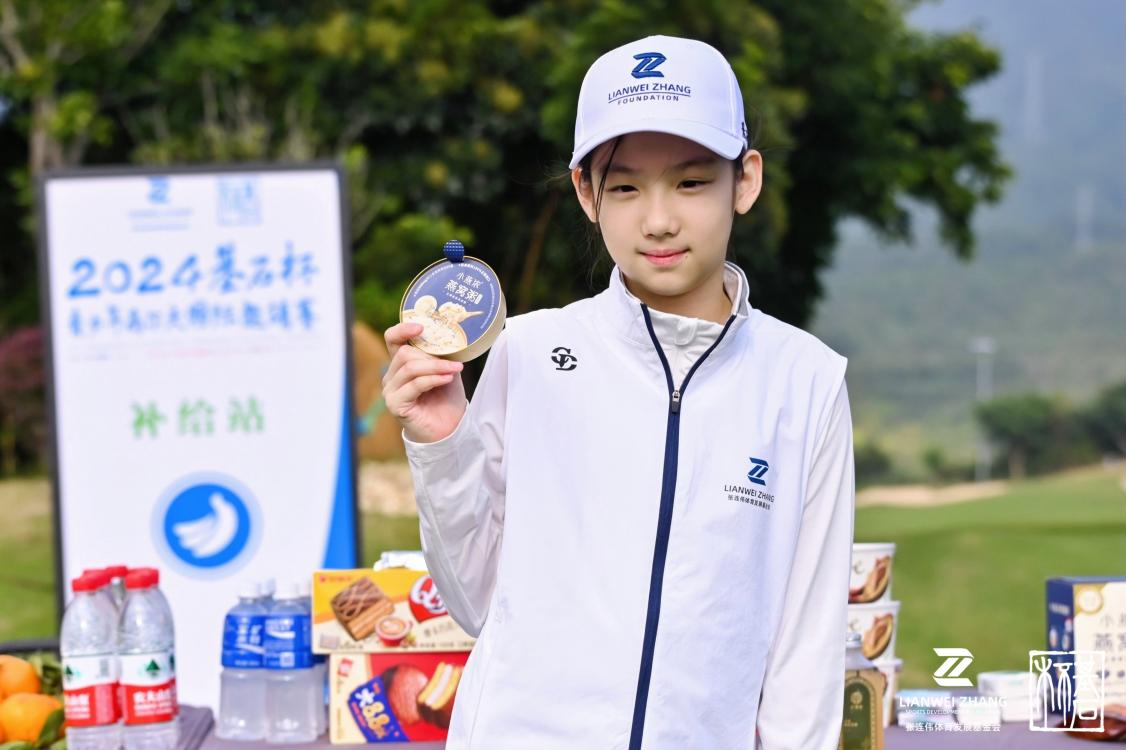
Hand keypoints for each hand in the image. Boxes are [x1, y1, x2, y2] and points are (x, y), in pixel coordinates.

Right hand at [383, 323, 466, 442]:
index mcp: (401, 363)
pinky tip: (447, 379)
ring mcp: (391, 391)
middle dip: (432, 356)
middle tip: (454, 362)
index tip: (421, 327)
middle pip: (405, 353)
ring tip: (454, 369)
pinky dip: (433, 379)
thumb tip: (447, 338)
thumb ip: (440, 355)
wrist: (449, 427)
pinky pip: (414, 385)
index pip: (392, 339)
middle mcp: (391, 376)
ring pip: (410, 368)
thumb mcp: (446, 369)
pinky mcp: (395, 404)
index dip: (402, 329)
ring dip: (436, 367)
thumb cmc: (446, 398)